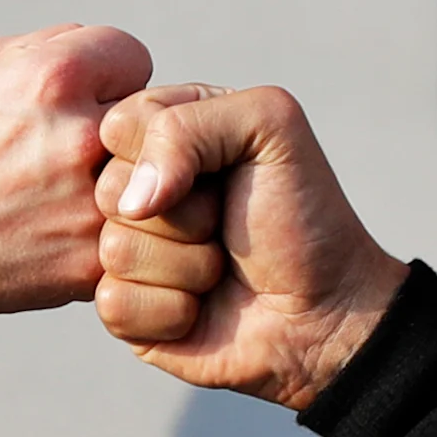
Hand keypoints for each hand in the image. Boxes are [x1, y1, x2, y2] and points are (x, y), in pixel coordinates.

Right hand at [0, 25, 151, 347]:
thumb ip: (52, 46)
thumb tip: (106, 51)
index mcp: (53, 77)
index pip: (134, 58)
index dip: (106, 79)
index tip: (81, 102)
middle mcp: (79, 137)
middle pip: (150, 119)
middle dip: (121, 130)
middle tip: (78, 151)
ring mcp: (91, 205)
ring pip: (154, 183)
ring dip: (127, 185)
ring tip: (72, 193)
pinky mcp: (92, 262)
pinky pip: (134, 235)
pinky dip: (108, 234)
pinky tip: (66, 233)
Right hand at [91, 84, 404, 410]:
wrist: (327, 312)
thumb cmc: (304, 215)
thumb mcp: (269, 128)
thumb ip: (188, 124)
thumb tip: (131, 201)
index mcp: (166, 133)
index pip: (118, 127)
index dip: (165, 153)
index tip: (220, 169)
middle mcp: (139, 189)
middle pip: (109, 191)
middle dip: (184, 215)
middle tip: (225, 223)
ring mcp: (127, 249)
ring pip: (113, 249)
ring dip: (187, 266)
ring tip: (222, 266)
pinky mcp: (124, 309)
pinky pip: (114, 303)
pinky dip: (171, 311)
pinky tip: (202, 309)